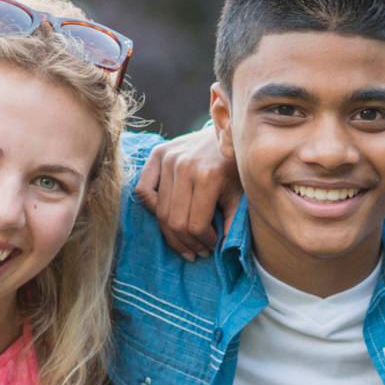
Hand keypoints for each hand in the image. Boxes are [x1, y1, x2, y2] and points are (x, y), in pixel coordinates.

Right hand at [134, 125, 241, 260]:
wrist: (226, 132)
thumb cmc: (234, 167)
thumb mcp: (240, 194)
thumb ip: (232, 221)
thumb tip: (224, 251)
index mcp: (208, 176)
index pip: (195, 224)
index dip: (203, 241)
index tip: (212, 245)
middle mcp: (185, 166)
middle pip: (175, 221)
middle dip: (187, 243)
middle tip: (197, 251)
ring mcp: (168, 158)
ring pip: (159, 211)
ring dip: (171, 234)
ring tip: (185, 242)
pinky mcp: (157, 153)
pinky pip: (144, 189)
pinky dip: (151, 207)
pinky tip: (166, 216)